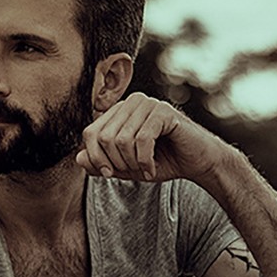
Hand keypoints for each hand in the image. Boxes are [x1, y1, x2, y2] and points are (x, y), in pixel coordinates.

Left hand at [75, 92, 228, 184]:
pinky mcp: (163, 112)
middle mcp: (131, 103)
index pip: (90, 132)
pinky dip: (145, 160)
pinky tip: (153, 168)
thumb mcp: (127, 167)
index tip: (109, 174)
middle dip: (115, 162)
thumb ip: (102, 163)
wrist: (197, 163)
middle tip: (132, 172)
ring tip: (145, 169)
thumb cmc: (163, 162)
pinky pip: (142, 140)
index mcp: (119, 112)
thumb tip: (78, 158)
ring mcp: (148, 104)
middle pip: (104, 137)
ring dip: (132, 163)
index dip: (95, 158)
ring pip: (122, 139)